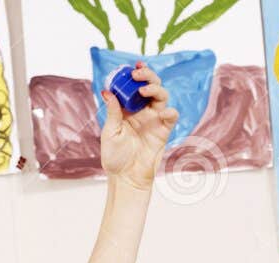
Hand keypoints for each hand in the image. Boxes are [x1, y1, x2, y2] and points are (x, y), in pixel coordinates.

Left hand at [99, 62, 178, 190]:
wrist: (127, 178)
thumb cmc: (115, 157)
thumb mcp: (110, 132)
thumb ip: (112, 112)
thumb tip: (107, 91)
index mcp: (128, 109)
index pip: (134, 86)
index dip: (135, 75)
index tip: (131, 68)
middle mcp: (142, 111)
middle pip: (151, 86)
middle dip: (147, 76)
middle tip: (137, 74)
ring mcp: (154, 120)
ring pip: (162, 96)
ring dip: (155, 88)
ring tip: (144, 91)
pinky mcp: (163, 131)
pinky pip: (171, 116)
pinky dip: (170, 111)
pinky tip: (162, 112)